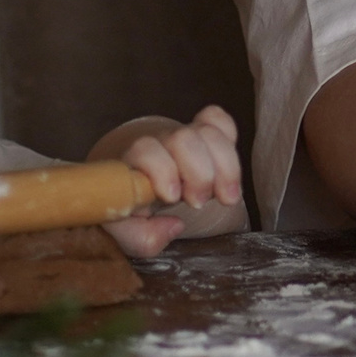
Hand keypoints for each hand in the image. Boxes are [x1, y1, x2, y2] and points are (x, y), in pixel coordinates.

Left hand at [96, 106, 244, 255]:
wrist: (139, 189)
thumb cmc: (132, 210)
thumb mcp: (127, 233)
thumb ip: (140, 237)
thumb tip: (174, 225)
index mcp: (133, 164)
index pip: (145, 149)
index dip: (163, 170)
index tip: (173, 197)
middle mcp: (158, 144)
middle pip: (183, 138)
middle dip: (199, 173)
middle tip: (199, 202)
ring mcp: (182, 135)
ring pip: (208, 132)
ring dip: (225, 166)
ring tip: (226, 197)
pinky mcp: (202, 131)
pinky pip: (218, 119)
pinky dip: (229, 137)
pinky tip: (227, 168)